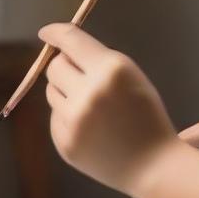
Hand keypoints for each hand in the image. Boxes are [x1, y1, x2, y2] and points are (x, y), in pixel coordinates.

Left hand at [40, 23, 176, 196]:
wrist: (152, 165)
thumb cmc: (146, 116)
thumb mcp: (131, 77)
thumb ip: (99, 62)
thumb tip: (63, 51)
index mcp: (111, 69)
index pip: (71, 40)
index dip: (55, 32)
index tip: (46, 32)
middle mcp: (89, 91)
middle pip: (55, 66)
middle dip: (64, 66)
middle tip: (79, 76)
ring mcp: (74, 119)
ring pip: (52, 91)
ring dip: (65, 92)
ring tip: (91, 108)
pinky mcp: (64, 142)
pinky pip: (55, 117)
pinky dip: (67, 118)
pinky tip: (90, 129)